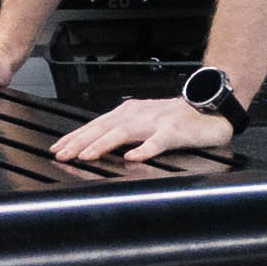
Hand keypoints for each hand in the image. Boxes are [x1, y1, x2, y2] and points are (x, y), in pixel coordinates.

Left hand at [51, 96, 231, 165]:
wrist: (209, 108)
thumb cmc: (175, 118)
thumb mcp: (143, 121)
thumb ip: (121, 132)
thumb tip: (93, 145)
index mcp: (128, 113)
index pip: (95, 124)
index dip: (74, 136)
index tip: (56, 148)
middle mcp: (138, 114)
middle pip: (103, 127)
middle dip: (79, 141)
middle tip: (61, 154)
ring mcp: (155, 122)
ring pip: (124, 132)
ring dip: (102, 144)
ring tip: (86, 155)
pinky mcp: (174, 131)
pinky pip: (157, 141)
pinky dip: (144, 149)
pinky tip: (132, 157)